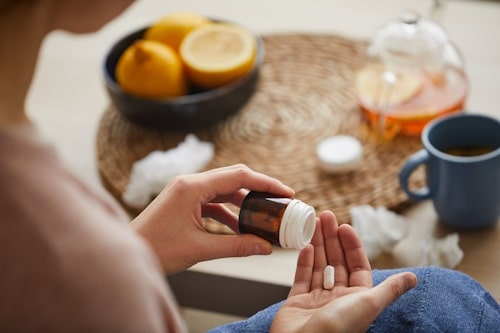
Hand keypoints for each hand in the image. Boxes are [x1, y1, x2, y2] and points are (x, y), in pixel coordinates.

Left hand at [130, 164, 294, 274]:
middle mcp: (189, 183)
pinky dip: (227, 212)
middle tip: (280, 201)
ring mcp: (185, 192)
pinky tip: (240, 226)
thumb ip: (236, 247)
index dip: (266, 182)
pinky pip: (212, 202)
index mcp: (192, 187)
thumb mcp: (199, 249)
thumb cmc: (155, 249)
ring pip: (223, 191)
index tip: (286, 191)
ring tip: (263, 216)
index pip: (238, 176)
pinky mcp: (183, 202)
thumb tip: (265, 246)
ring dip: (243, 202)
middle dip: (258, 190)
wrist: (129, 253)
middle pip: (233, 179)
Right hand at [271, 211, 416, 332]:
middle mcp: (337, 298)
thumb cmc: (338, 330)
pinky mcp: (297, 303)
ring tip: (314, 223)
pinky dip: (303, 262)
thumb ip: (389, 289)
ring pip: (318, 266)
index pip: (357, 265)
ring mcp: (316, 300)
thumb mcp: (368, 304)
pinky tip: (305, 246)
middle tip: (325, 216)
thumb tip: (413, 278)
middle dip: (331, 238)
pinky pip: (301, 278)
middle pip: (336, 261)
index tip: (345, 226)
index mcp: (356, 299)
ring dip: (317, 244)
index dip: (352, 245)